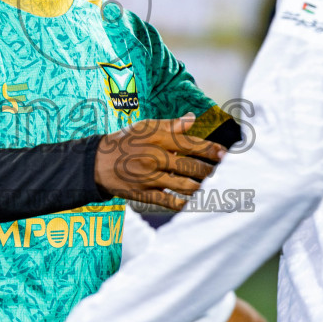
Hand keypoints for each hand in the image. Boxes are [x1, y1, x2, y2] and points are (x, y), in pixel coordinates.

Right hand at [95, 115, 227, 212]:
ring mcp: (150, 178)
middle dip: (211, 170)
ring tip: (212, 186)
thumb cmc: (125, 141)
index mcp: (158, 138)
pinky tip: (195, 201)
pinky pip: (171, 201)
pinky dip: (186, 203)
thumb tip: (192, 118)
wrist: (98, 163)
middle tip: (223, 172)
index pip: (191, 144)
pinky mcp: (145, 194)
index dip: (211, 149)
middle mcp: (156, 157)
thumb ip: (171, 124)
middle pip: (191, 166)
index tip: (224, 153)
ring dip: (202, 187)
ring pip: (185, 185)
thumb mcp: (145, 126)